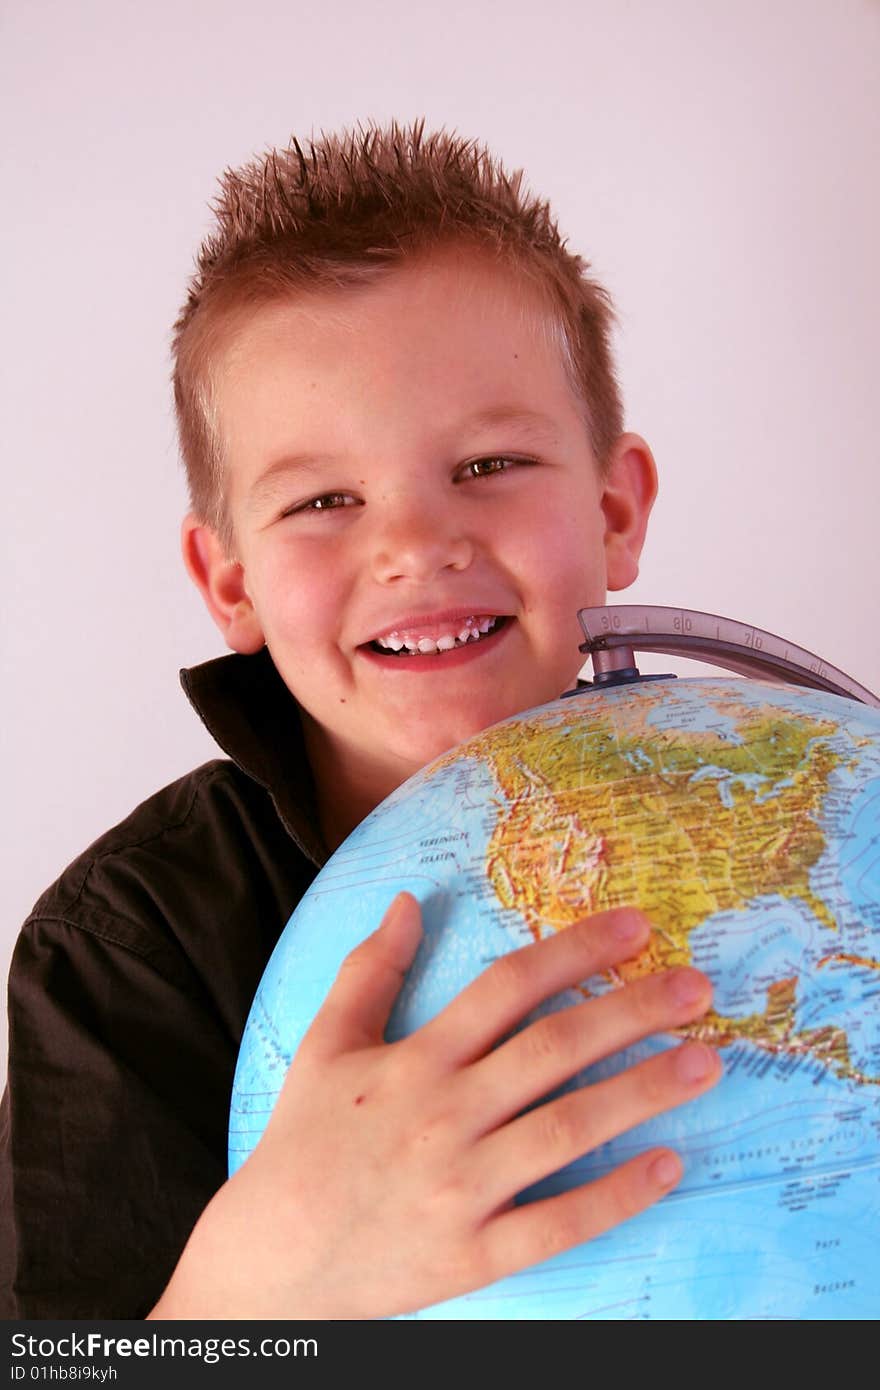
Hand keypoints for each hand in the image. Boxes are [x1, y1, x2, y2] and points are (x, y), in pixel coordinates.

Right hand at [149, 895, 719, 1318]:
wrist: (273, 1259)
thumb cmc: (303, 1142)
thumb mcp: (324, 1045)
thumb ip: (367, 971)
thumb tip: (407, 901)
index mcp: (413, 1060)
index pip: (507, 987)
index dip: (574, 950)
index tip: (634, 926)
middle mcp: (444, 1115)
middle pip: (553, 1049)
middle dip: (631, 1011)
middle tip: (695, 987)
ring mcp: (462, 1187)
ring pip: (568, 1130)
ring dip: (642, 1092)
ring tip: (704, 1061)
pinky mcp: (475, 1253)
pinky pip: (558, 1222)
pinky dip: (616, 1196)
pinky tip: (670, 1165)